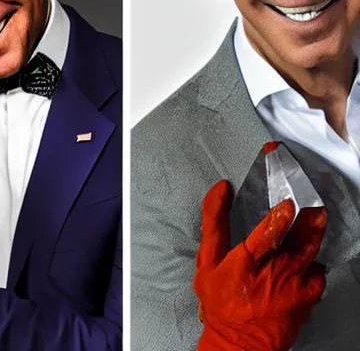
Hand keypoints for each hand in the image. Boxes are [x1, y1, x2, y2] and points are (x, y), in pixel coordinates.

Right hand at [194, 180, 326, 350]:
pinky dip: (315, 261)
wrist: (239, 343)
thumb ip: (213, 222)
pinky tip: (309, 254)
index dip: (278, 221)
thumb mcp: (207, 260)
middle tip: (313, 204)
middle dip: (309, 222)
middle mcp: (273, 275)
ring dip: (315, 233)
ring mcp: (293, 287)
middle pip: (298, 243)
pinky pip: (318, 274)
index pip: (265, 238)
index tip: (287, 204)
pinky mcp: (306, 298)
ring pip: (311, 254)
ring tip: (317, 217)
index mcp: (245, 264)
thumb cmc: (221, 301)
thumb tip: (222, 190)